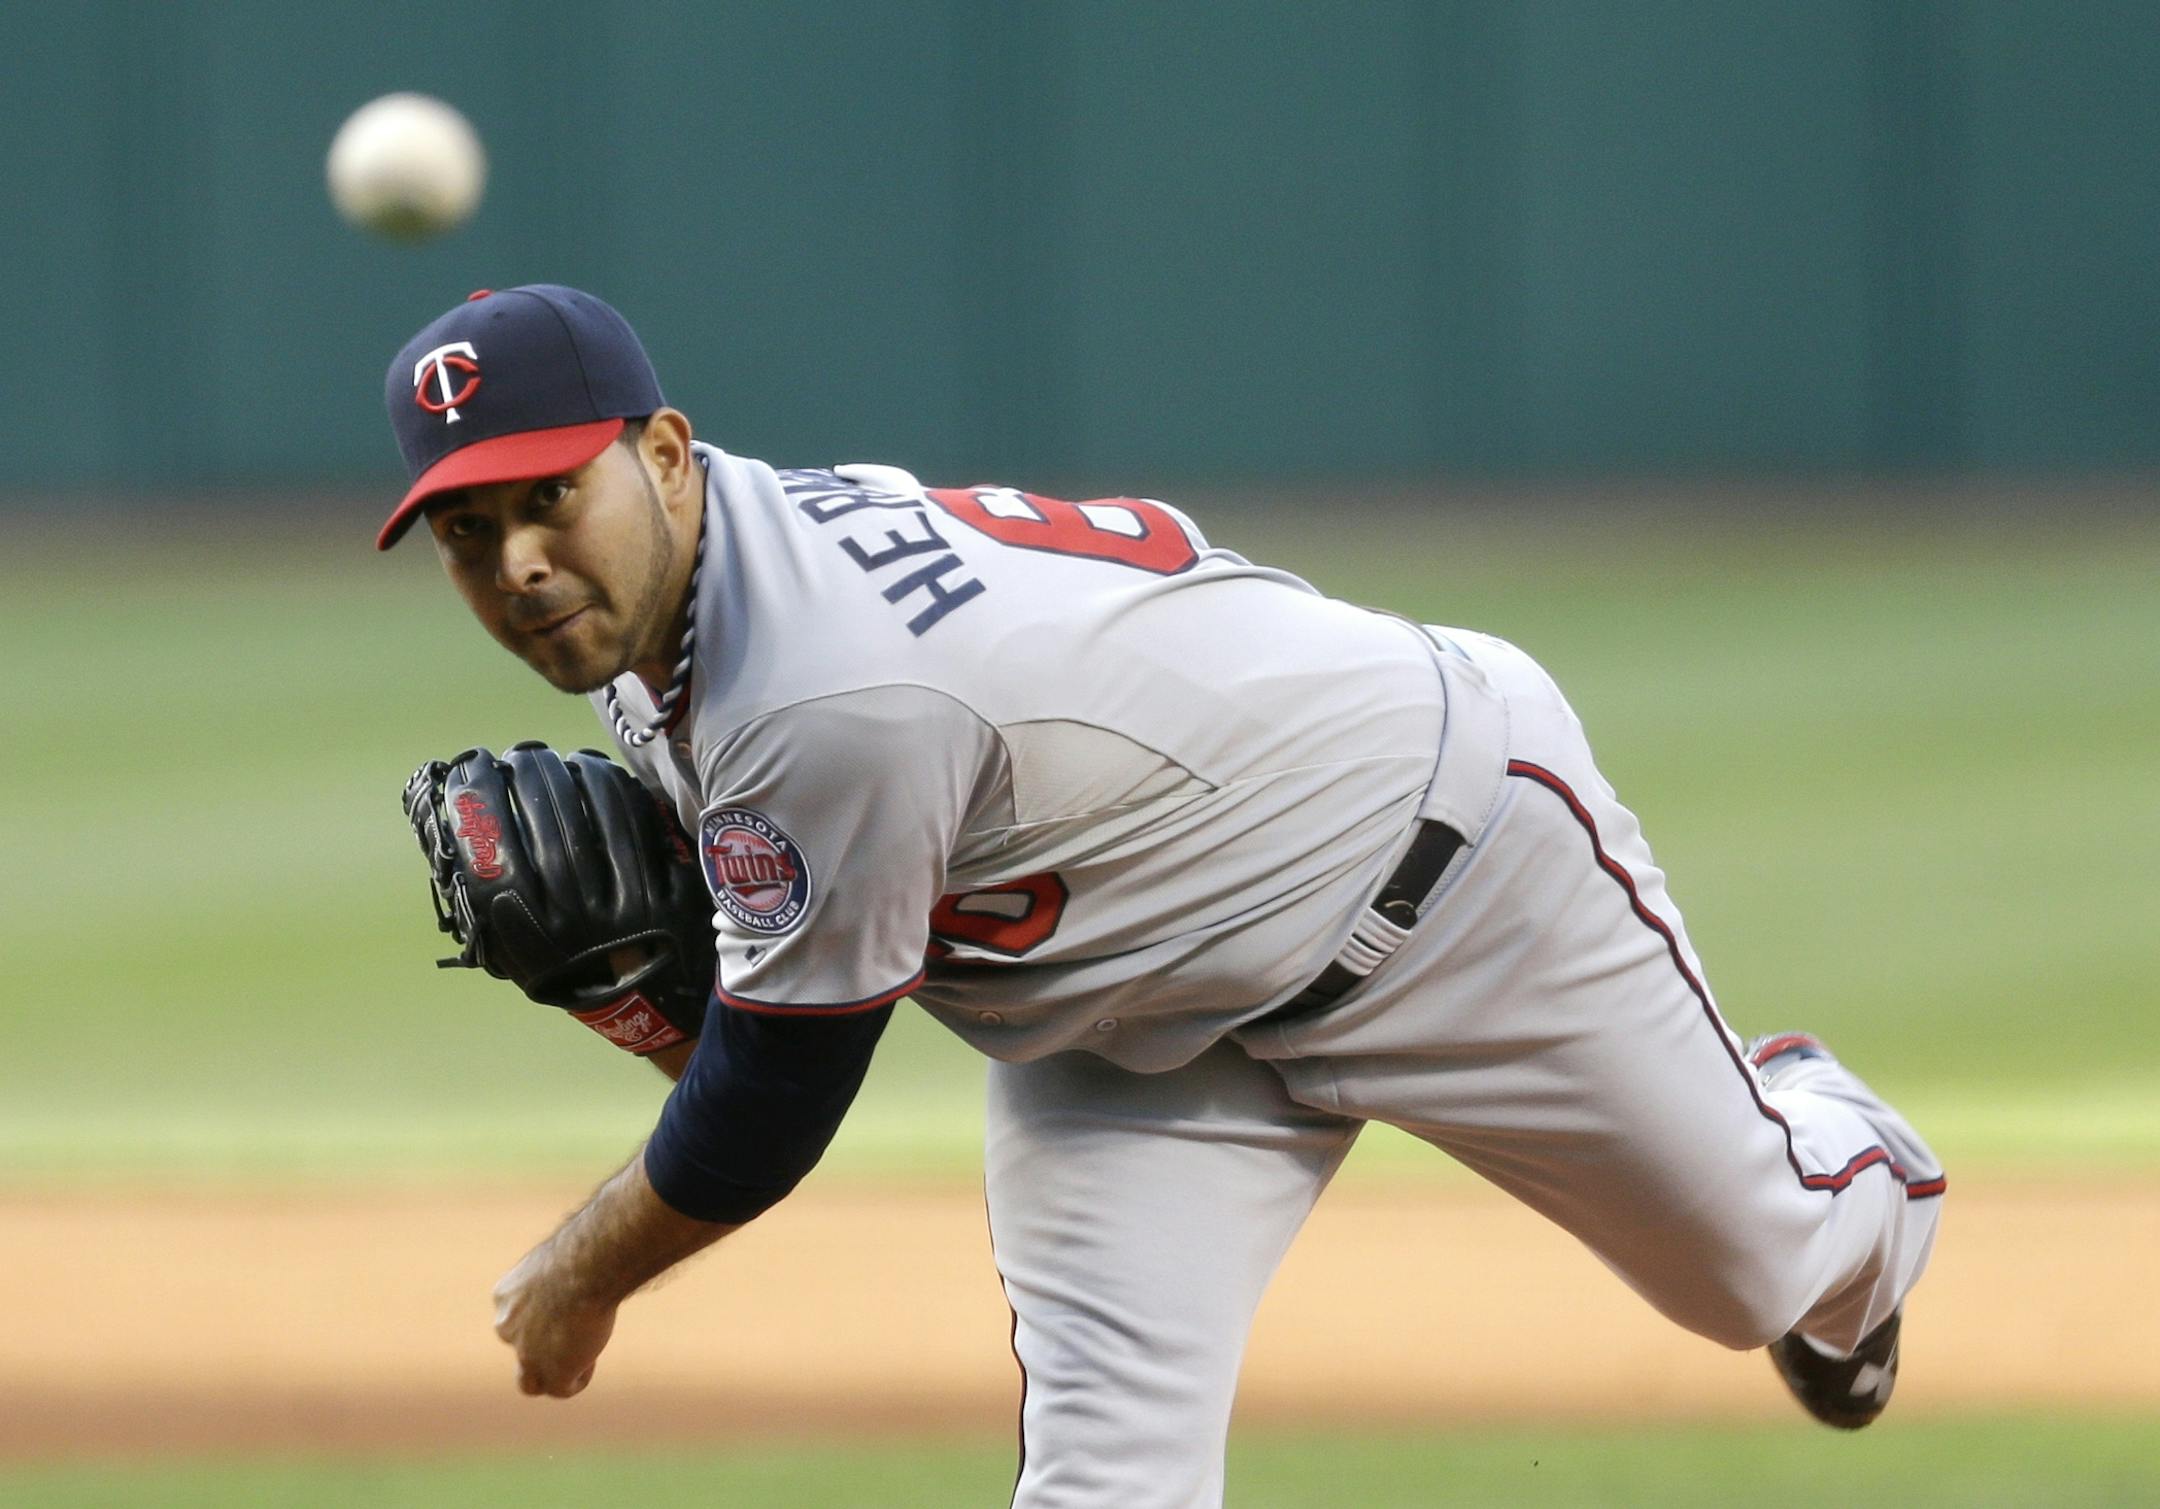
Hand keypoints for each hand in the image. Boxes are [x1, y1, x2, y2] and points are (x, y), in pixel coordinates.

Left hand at [491, 1240, 619, 1397]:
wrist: (585, 1267)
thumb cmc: (582, 1253)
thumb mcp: (561, 1260)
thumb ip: (560, 1278)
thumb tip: (579, 1281)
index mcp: (505, 1296)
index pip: (517, 1318)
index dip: (545, 1318)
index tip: (571, 1306)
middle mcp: (507, 1326)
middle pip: (522, 1348)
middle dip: (547, 1346)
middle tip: (579, 1330)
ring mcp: (526, 1353)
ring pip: (529, 1382)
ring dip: (552, 1374)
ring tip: (579, 1360)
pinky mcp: (552, 1372)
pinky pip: (562, 1389)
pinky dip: (577, 1379)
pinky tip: (591, 1361)